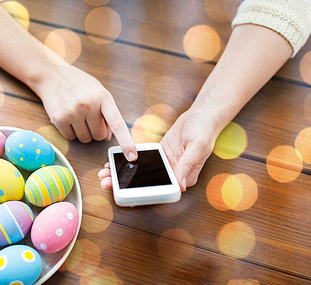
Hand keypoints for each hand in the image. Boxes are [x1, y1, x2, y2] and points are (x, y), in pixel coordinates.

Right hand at [35, 63, 136, 160]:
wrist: (52, 75)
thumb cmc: (79, 85)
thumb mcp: (98, 92)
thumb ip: (107, 113)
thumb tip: (108, 137)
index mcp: (103, 97)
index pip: (117, 124)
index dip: (126, 142)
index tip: (132, 156)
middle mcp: (89, 105)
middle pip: (99, 136)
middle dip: (95, 131)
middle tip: (88, 117)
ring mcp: (73, 112)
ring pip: (85, 139)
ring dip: (83, 132)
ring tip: (77, 115)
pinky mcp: (59, 119)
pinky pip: (71, 138)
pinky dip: (70, 132)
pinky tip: (67, 117)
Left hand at [98, 108, 218, 190]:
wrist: (202, 114)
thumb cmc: (205, 130)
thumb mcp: (197, 147)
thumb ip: (187, 166)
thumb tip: (180, 185)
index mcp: (184, 177)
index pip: (160, 191)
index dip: (141, 195)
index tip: (125, 195)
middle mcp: (174, 173)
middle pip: (146, 184)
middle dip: (125, 185)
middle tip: (106, 183)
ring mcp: (165, 164)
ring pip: (141, 174)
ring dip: (123, 174)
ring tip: (105, 173)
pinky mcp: (160, 154)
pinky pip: (141, 160)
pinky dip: (128, 162)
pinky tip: (115, 162)